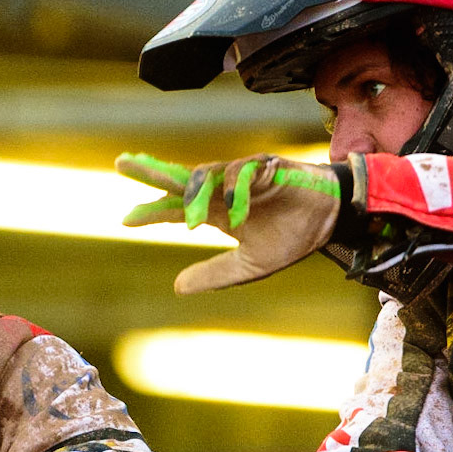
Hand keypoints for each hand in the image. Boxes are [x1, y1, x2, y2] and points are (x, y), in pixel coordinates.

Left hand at [117, 152, 341, 293]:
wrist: (330, 220)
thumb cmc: (291, 236)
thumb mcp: (249, 265)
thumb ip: (214, 274)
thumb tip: (176, 288)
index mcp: (218, 211)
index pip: (177, 209)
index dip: (152, 212)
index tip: (125, 219)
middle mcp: (224, 191)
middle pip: (181, 180)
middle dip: (152, 171)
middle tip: (123, 163)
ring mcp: (242, 176)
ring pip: (207, 175)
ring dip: (193, 193)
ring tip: (188, 219)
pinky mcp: (265, 166)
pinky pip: (241, 174)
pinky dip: (235, 192)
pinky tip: (237, 214)